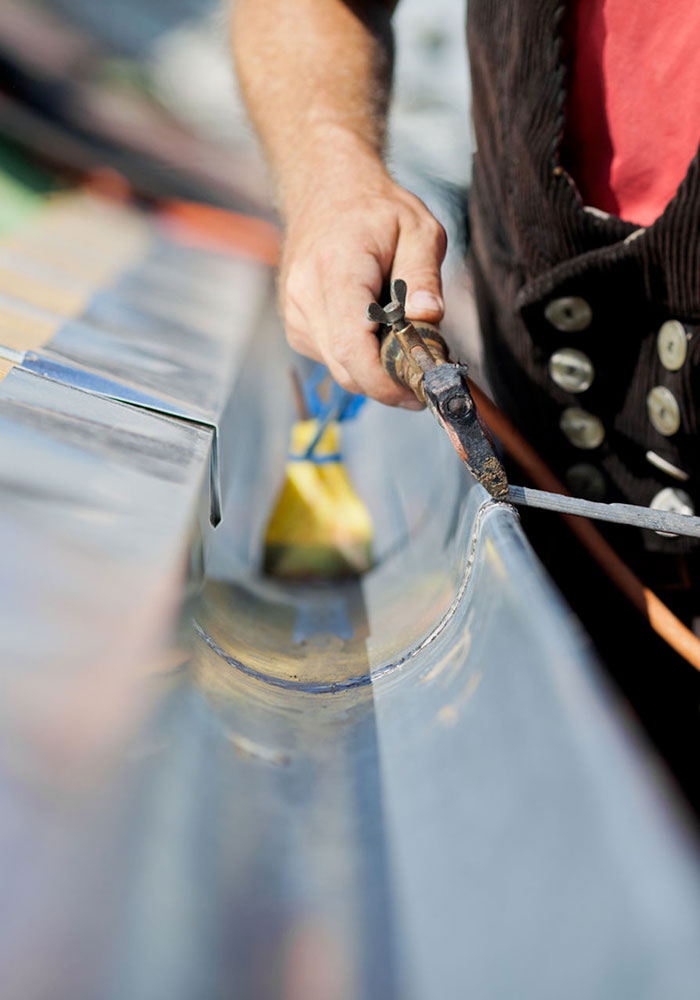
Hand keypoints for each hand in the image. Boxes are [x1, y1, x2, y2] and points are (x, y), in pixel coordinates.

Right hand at [279, 160, 446, 407]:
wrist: (325, 190)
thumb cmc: (374, 209)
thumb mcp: (418, 229)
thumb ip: (424, 276)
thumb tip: (429, 319)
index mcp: (335, 270)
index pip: (351, 347)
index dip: (384, 381)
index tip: (417, 390)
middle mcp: (305, 297)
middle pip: (346, 369)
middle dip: (388, 382)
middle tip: (425, 372)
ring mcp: (295, 315)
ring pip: (340, 370)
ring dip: (375, 368)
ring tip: (401, 337)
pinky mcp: (297, 327)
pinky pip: (333, 360)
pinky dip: (360, 357)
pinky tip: (375, 329)